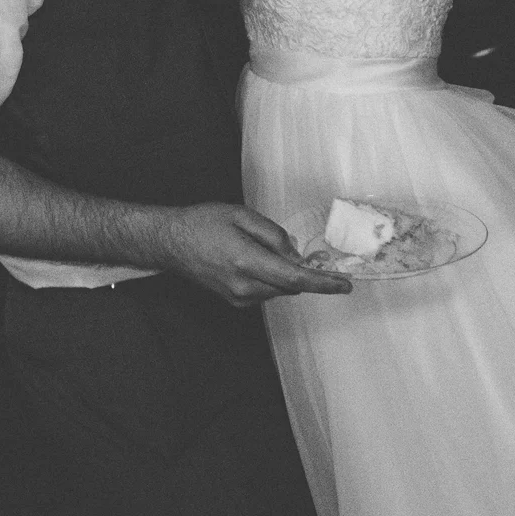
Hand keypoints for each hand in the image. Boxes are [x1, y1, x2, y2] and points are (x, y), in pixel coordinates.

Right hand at [151, 203, 349, 304]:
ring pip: (279, 289)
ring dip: (283, 273)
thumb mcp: (241, 214)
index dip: (323, 283)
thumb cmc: (202, 223)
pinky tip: (252, 260)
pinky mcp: (235, 301)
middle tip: (299, 251)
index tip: (345, 284)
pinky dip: (270, 278)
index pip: (295, 279)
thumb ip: (273, 234)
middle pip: (290, 286)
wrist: (170, 242)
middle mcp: (244, 286)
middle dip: (301, 271)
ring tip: (258, 247)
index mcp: (247, 262)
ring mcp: (238, 297)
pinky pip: (266, 292)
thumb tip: (296, 254)